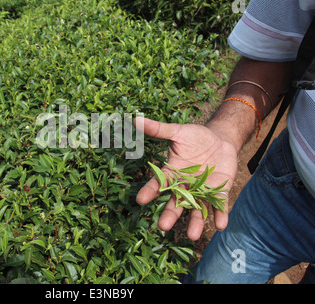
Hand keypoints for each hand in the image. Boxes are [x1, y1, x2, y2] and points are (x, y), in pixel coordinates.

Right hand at [134, 116, 237, 240]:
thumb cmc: (195, 137)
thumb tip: (135, 119)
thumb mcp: (177, 132)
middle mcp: (185, 187)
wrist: (219, 139)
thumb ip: (158, 130)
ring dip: (195, 222)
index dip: (150, 192)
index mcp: (172, 174)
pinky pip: (219, 205)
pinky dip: (220, 215)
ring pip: (197, 209)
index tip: (140, 200)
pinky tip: (220, 225)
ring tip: (193, 236)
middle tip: (163, 227)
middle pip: (176, 203)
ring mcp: (202, 191)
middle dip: (171, 215)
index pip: (158, 185)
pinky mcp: (219, 191)